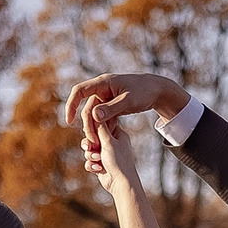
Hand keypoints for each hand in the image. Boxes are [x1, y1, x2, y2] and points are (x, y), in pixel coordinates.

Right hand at [62, 72, 189, 154]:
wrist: (158, 90)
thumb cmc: (145, 91)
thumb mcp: (129, 101)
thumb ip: (111, 108)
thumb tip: (93, 116)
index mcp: (103, 83)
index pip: (79, 91)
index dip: (71, 105)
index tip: (69, 120)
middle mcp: (102, 89)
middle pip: (86, 108)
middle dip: (87, 125)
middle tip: (93, 142)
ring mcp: (107, 98)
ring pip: (93, 115)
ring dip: (94, 129)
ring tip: (98, 144)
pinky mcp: (112, 106)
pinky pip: (102, 118)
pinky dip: (102, 128)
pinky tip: (104, 140)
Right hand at [83, 114, 140, 193]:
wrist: (122, 184)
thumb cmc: (119, 162)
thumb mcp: (109, 142)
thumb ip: (100, 128)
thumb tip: (94, 112)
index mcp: (118, 134)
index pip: (101, 124)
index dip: (92, 128)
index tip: (90, 132)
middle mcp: (112, 143)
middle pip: (92, 137)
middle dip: (89, 145)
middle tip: (90, 148)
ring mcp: (106, 154)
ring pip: (89, 150)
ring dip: (90, 156)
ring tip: (97, 160)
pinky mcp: (101, 165)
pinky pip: (90, 161)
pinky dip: (91, 165)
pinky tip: (98, 169)